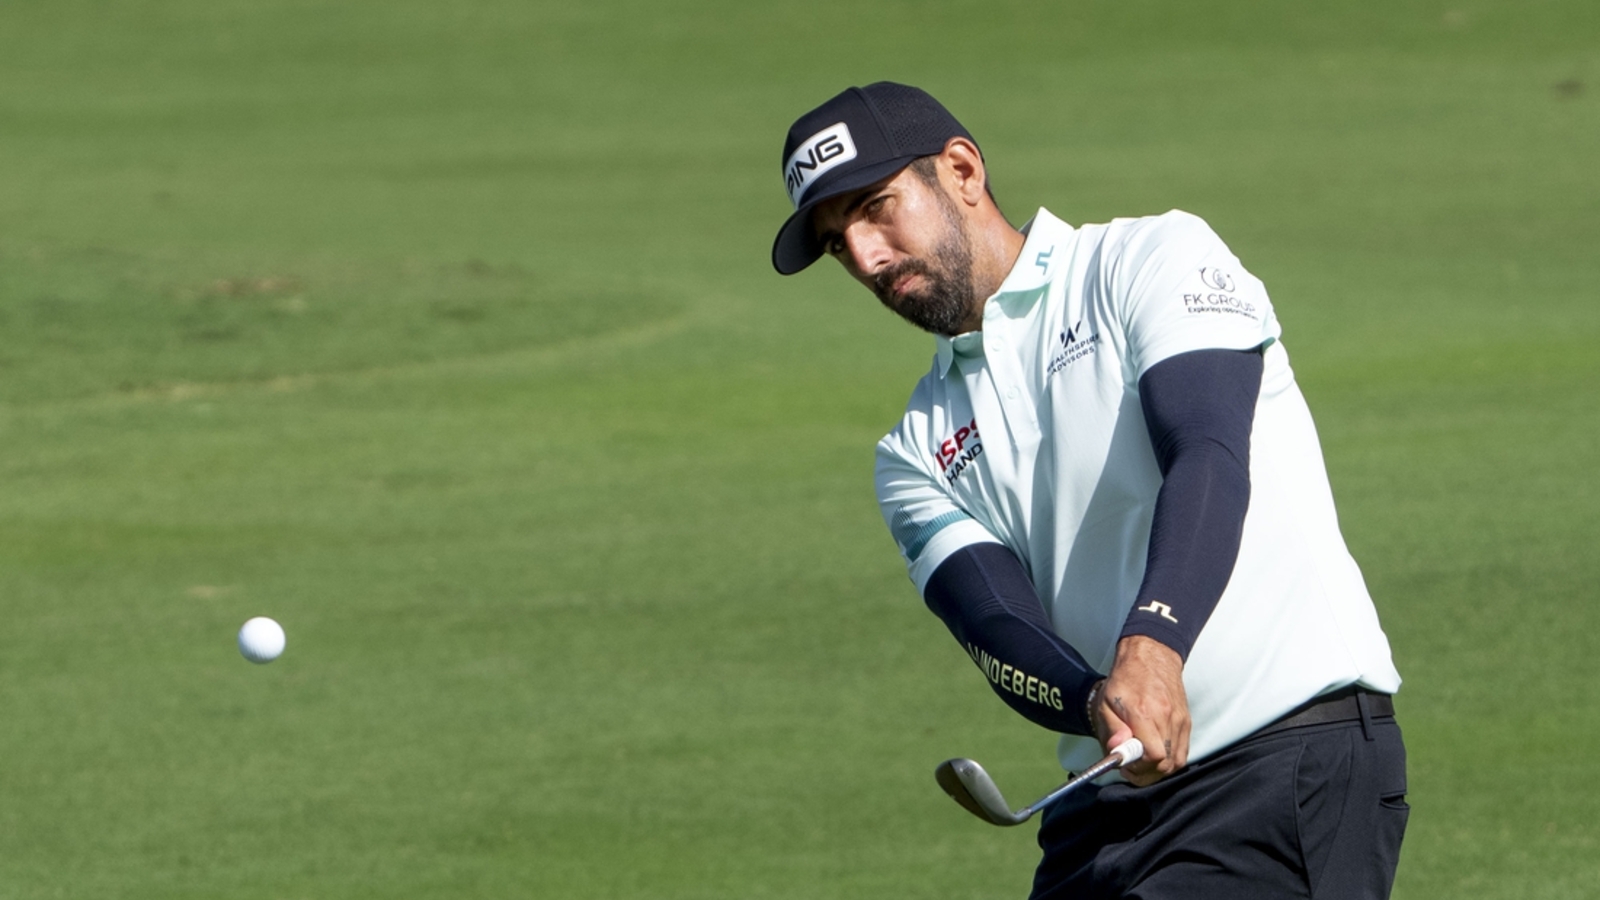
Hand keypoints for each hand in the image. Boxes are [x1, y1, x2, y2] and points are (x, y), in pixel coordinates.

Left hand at [1090, 635, 1189, 785]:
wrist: (1151, 657)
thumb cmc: (1125, 680)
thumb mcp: (1106, 703)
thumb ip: (1111, 729)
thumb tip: (1118, 752)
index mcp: (1144, 713)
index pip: (1153, 756)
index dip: (1139, 769)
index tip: (1126, 767)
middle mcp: (1167, 718)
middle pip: (1165, 764)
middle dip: (1146, 774)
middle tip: (1131, 768)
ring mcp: (1180, 721)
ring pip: (1175, 762)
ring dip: (1157, 769)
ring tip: (1141, 761)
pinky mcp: (1186, 722)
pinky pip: (1182, 753)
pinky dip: (1169, 760)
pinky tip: (1154, 754)